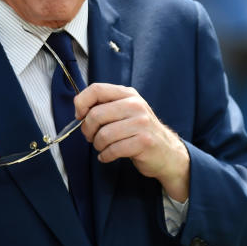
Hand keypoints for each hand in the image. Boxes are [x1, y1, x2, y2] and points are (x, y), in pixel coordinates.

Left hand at [74, 83, 189, 201]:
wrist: (167, 152)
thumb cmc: (140, 131)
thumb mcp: (126, 111)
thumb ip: (105, 105)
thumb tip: (78, 109)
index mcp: (128, 94)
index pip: (96, 89)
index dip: (81, 103)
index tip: (80, 115)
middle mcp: (135, 105)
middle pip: (95, 115)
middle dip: (87, 130)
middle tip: (91, 137)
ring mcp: (141, 123)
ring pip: (103, 135)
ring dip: (97, 145)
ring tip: (102, 147)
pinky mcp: (144, 142)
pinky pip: (113, 150)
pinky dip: (105, 156)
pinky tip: (107, 155)